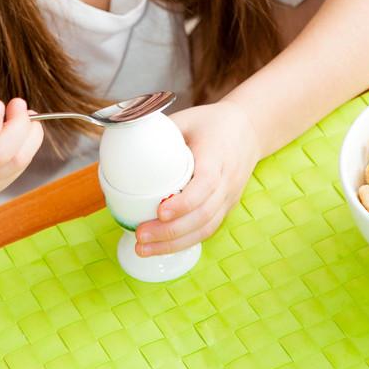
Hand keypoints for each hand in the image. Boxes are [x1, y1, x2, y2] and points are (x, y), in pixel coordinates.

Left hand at [134, 101, 261, 256]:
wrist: (249, 130)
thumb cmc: (212, 124)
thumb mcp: (186, 119)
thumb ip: (158, 131)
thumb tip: (120, 141)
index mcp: (217, 156)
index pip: (206, 183)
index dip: (185, 201)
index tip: (160, 211)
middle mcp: (227, 181)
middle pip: (203, 214)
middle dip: (171, 231)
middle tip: (140, 236)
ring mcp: (229, 197)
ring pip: (206, 228)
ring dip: (174, 243)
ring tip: (144, 249)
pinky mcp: (226, 207)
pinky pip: (207, 230)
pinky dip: (184, 242)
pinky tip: (161, 247)